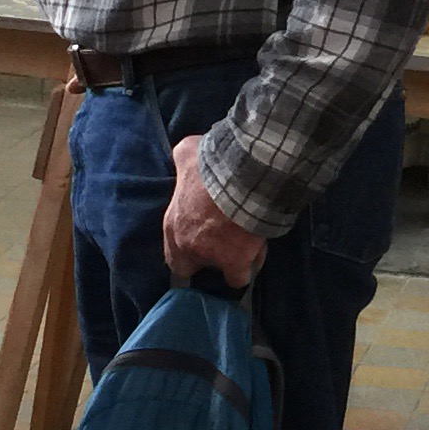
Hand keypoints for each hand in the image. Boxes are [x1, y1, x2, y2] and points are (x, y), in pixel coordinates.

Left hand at [163, 134, 267, 289]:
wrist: (239, 177)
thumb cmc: (211, 164)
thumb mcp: (187, 152)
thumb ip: (183, 160)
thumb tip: (183, 154)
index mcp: (173, 225)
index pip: (172, 255)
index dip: (186, 251)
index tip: (199, 242)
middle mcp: (188, 246)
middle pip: (193, 265)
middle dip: (206, 257)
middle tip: (222, 243)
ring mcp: (211, 257)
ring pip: (222, 270)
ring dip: (232, 259)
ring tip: (245, 244)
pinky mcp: (235, 261)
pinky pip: (240, 277)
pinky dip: (249, 267)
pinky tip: (256, 255)